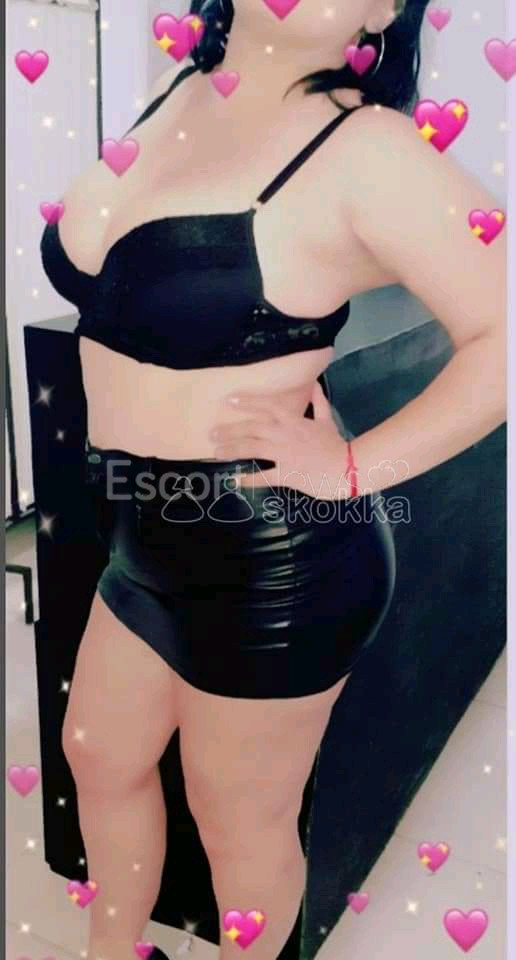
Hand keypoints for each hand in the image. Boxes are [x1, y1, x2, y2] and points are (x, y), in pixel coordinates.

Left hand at [210, 381, 353, 499]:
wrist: (348, 467)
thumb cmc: (336, 444)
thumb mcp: (328, 420)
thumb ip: (319, 403)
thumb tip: (315, 385)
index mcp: (293, 420)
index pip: (267, 406)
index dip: (247, 401)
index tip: (229, 399)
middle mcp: (284, 434)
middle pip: (252, 428)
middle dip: (230, 429)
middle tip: (212, 433)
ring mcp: (284, 454)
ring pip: (252, 448)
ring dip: (232, 449)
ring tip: (216, 452)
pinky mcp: (286, 474)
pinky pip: (264, 476)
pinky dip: (249, 479)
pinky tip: (236, 480)